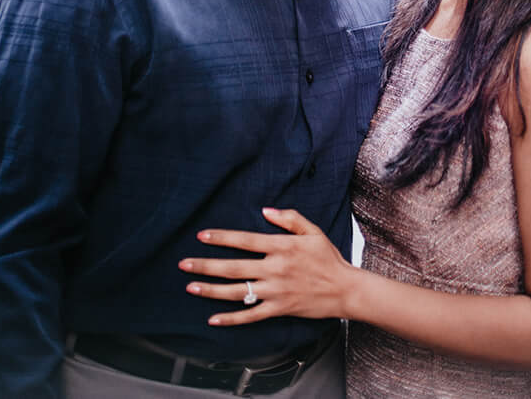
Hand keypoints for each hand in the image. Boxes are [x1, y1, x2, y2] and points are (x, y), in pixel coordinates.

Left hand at [177, 207, 355, 325]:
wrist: (347, 290)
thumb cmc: (329, 259)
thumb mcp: (312, 232)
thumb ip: (289, 218)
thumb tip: (265, 211)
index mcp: (280, 247)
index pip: (244, 240)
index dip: (221, 238)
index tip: (201, 236)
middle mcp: (274, 269)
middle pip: (233, 267)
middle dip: (205, 265)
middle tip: (184, 264)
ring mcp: (276, 291)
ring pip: (237, 292)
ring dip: (211, 290)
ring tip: (191, 287)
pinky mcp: (280, 309)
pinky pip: (251, 315)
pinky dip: (232, 318)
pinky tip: (214, 319)